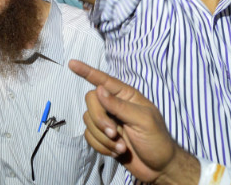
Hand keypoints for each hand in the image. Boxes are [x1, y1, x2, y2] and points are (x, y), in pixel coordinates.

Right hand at [69, 60, 197, 183]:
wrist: (159, 167)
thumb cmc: (157, 140)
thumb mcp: (143, 120)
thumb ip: (120, 105)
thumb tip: (99, 89)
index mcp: (127, 96)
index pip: (104, 80)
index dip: (87, 71)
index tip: (72, 63)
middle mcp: (114, 105)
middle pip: (91, 101)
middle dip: (100, 119)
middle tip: (115, 133)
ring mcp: (108, 121)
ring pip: (88, 120)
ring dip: (103, 138)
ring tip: (122, 147)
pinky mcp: (102, 137)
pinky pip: (89, 136)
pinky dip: (101, 146)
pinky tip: (117, 152)